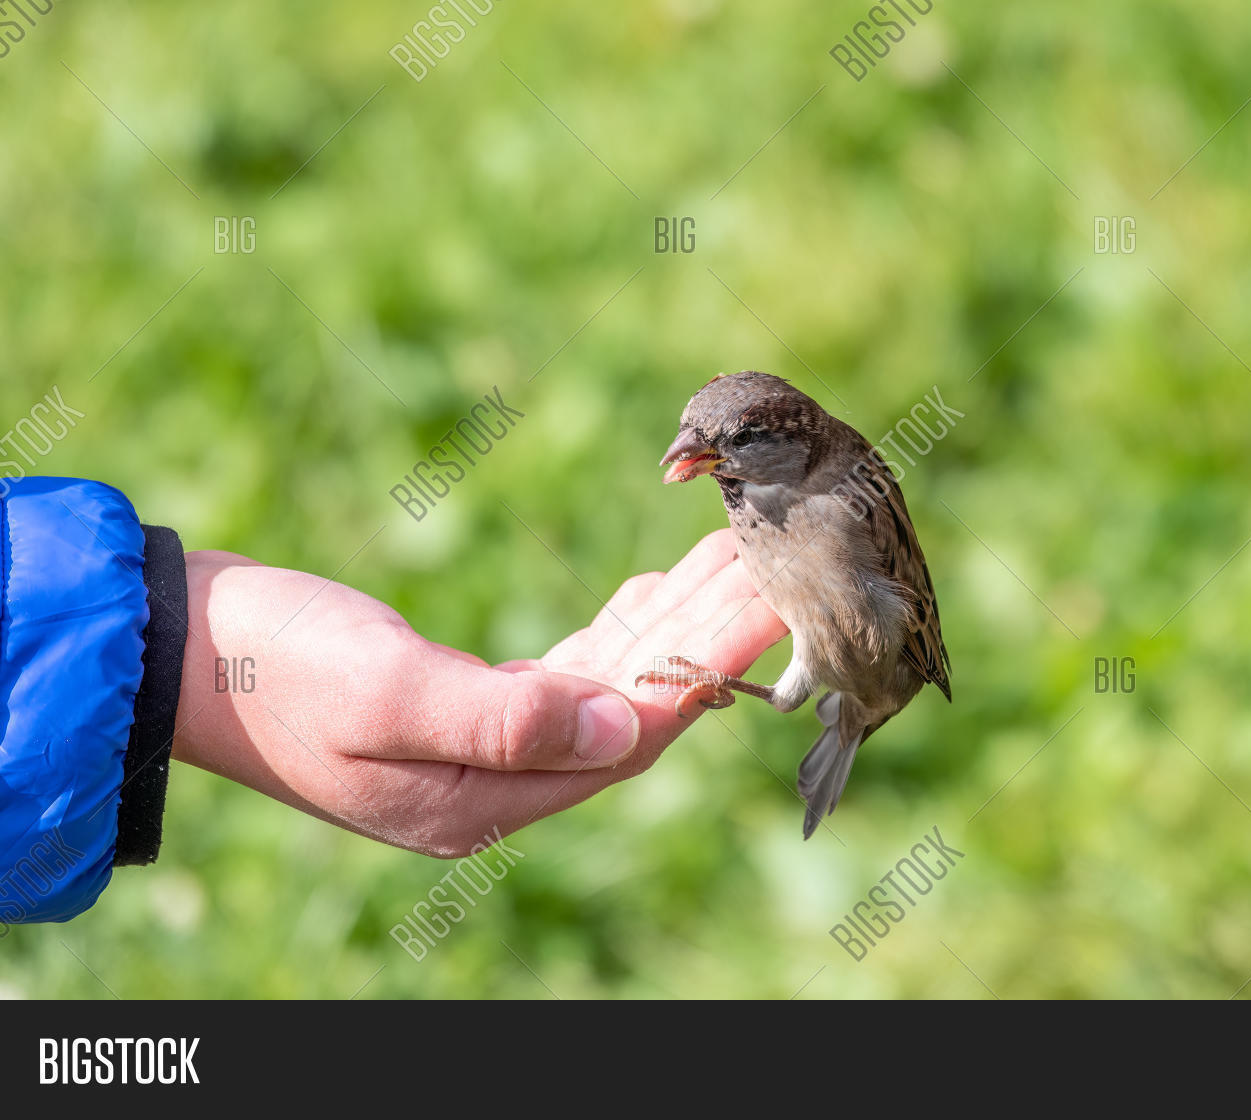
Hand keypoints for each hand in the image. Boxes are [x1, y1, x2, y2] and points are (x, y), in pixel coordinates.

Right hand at [171, 530, 786, 855]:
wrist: (177, 650)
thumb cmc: (270, 663)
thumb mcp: (386, 689)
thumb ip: (510, 717)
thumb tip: (634, 723)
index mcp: (481, 801)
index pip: (630, 739)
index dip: (707, 670)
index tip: (769, 607)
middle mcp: (492, 787)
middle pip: (632, 708)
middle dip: (705, 636)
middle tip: (770, 567)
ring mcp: (477, 750)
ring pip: (606, 687)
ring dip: (669, 626)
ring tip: (730, 563)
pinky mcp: (460, 708)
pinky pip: (563, 676)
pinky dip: (612, 635)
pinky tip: (651, 597)